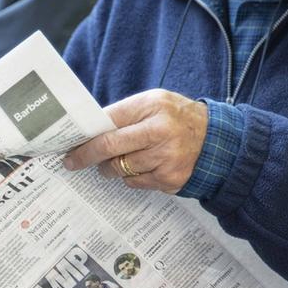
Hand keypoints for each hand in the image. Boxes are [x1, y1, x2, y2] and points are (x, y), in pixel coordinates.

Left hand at [62, 89, 207, 193]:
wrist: (217, 140)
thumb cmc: (177, 119)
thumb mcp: (155, 104)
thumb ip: (125, 114)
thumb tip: (89, 131)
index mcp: (153, 106)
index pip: (108, 122)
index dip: (85, 136)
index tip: (70, 145)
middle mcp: (160, 132)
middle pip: (110, 148)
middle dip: (86, 156)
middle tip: (72, 162)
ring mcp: (165, 158)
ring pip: (120, 169)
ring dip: (111, 168)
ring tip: (114, 161)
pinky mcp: (169, 179)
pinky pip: (135, 182)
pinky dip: (131, 177)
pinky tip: (141, 167)